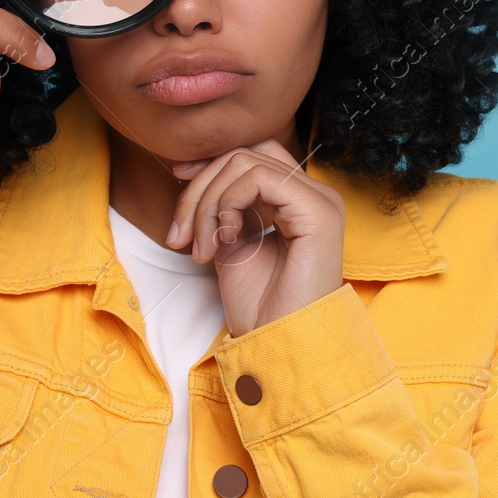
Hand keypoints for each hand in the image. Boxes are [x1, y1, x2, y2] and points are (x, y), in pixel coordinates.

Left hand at [164, 139, 344, 335]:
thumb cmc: (259, 306)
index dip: (211, 162)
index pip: (252, 155)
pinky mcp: (317, 211)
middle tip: (180, 235)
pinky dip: (228, 204)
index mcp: (298, 200)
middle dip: (201, 187)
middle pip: (246, 154)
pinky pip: (259, 178)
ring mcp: (319, 200)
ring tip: (202, 248)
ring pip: (246, 163)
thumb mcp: (232, 244)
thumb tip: (194, 173)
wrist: (278, 343)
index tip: (178, 179)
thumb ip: (223, 208)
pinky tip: (226, 238)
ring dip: (208, 204)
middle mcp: (314, 194)